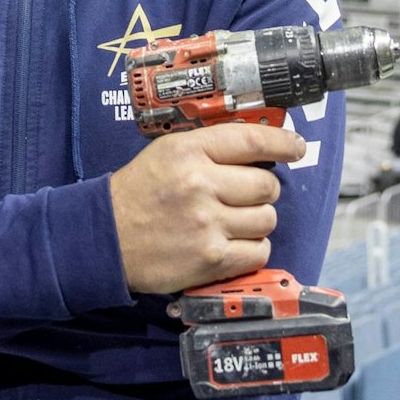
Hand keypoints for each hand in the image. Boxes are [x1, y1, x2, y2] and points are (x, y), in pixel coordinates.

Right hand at [109, 124, 309, 294]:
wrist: (104, 238)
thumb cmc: (138, 194)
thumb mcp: (167, 154)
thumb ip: (210, 147)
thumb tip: (260, 146)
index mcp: (189, 151)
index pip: (252, 140)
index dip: (283, 143)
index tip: (295, 147)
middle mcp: (200, 184)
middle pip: (267, 185)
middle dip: (262, 191)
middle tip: (243, 196)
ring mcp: (207, 224)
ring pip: (267, 219)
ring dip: (256, 221)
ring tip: (231, 222)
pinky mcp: (211, 259)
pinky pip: (259, 251)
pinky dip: (251, 249)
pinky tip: (230, 243)